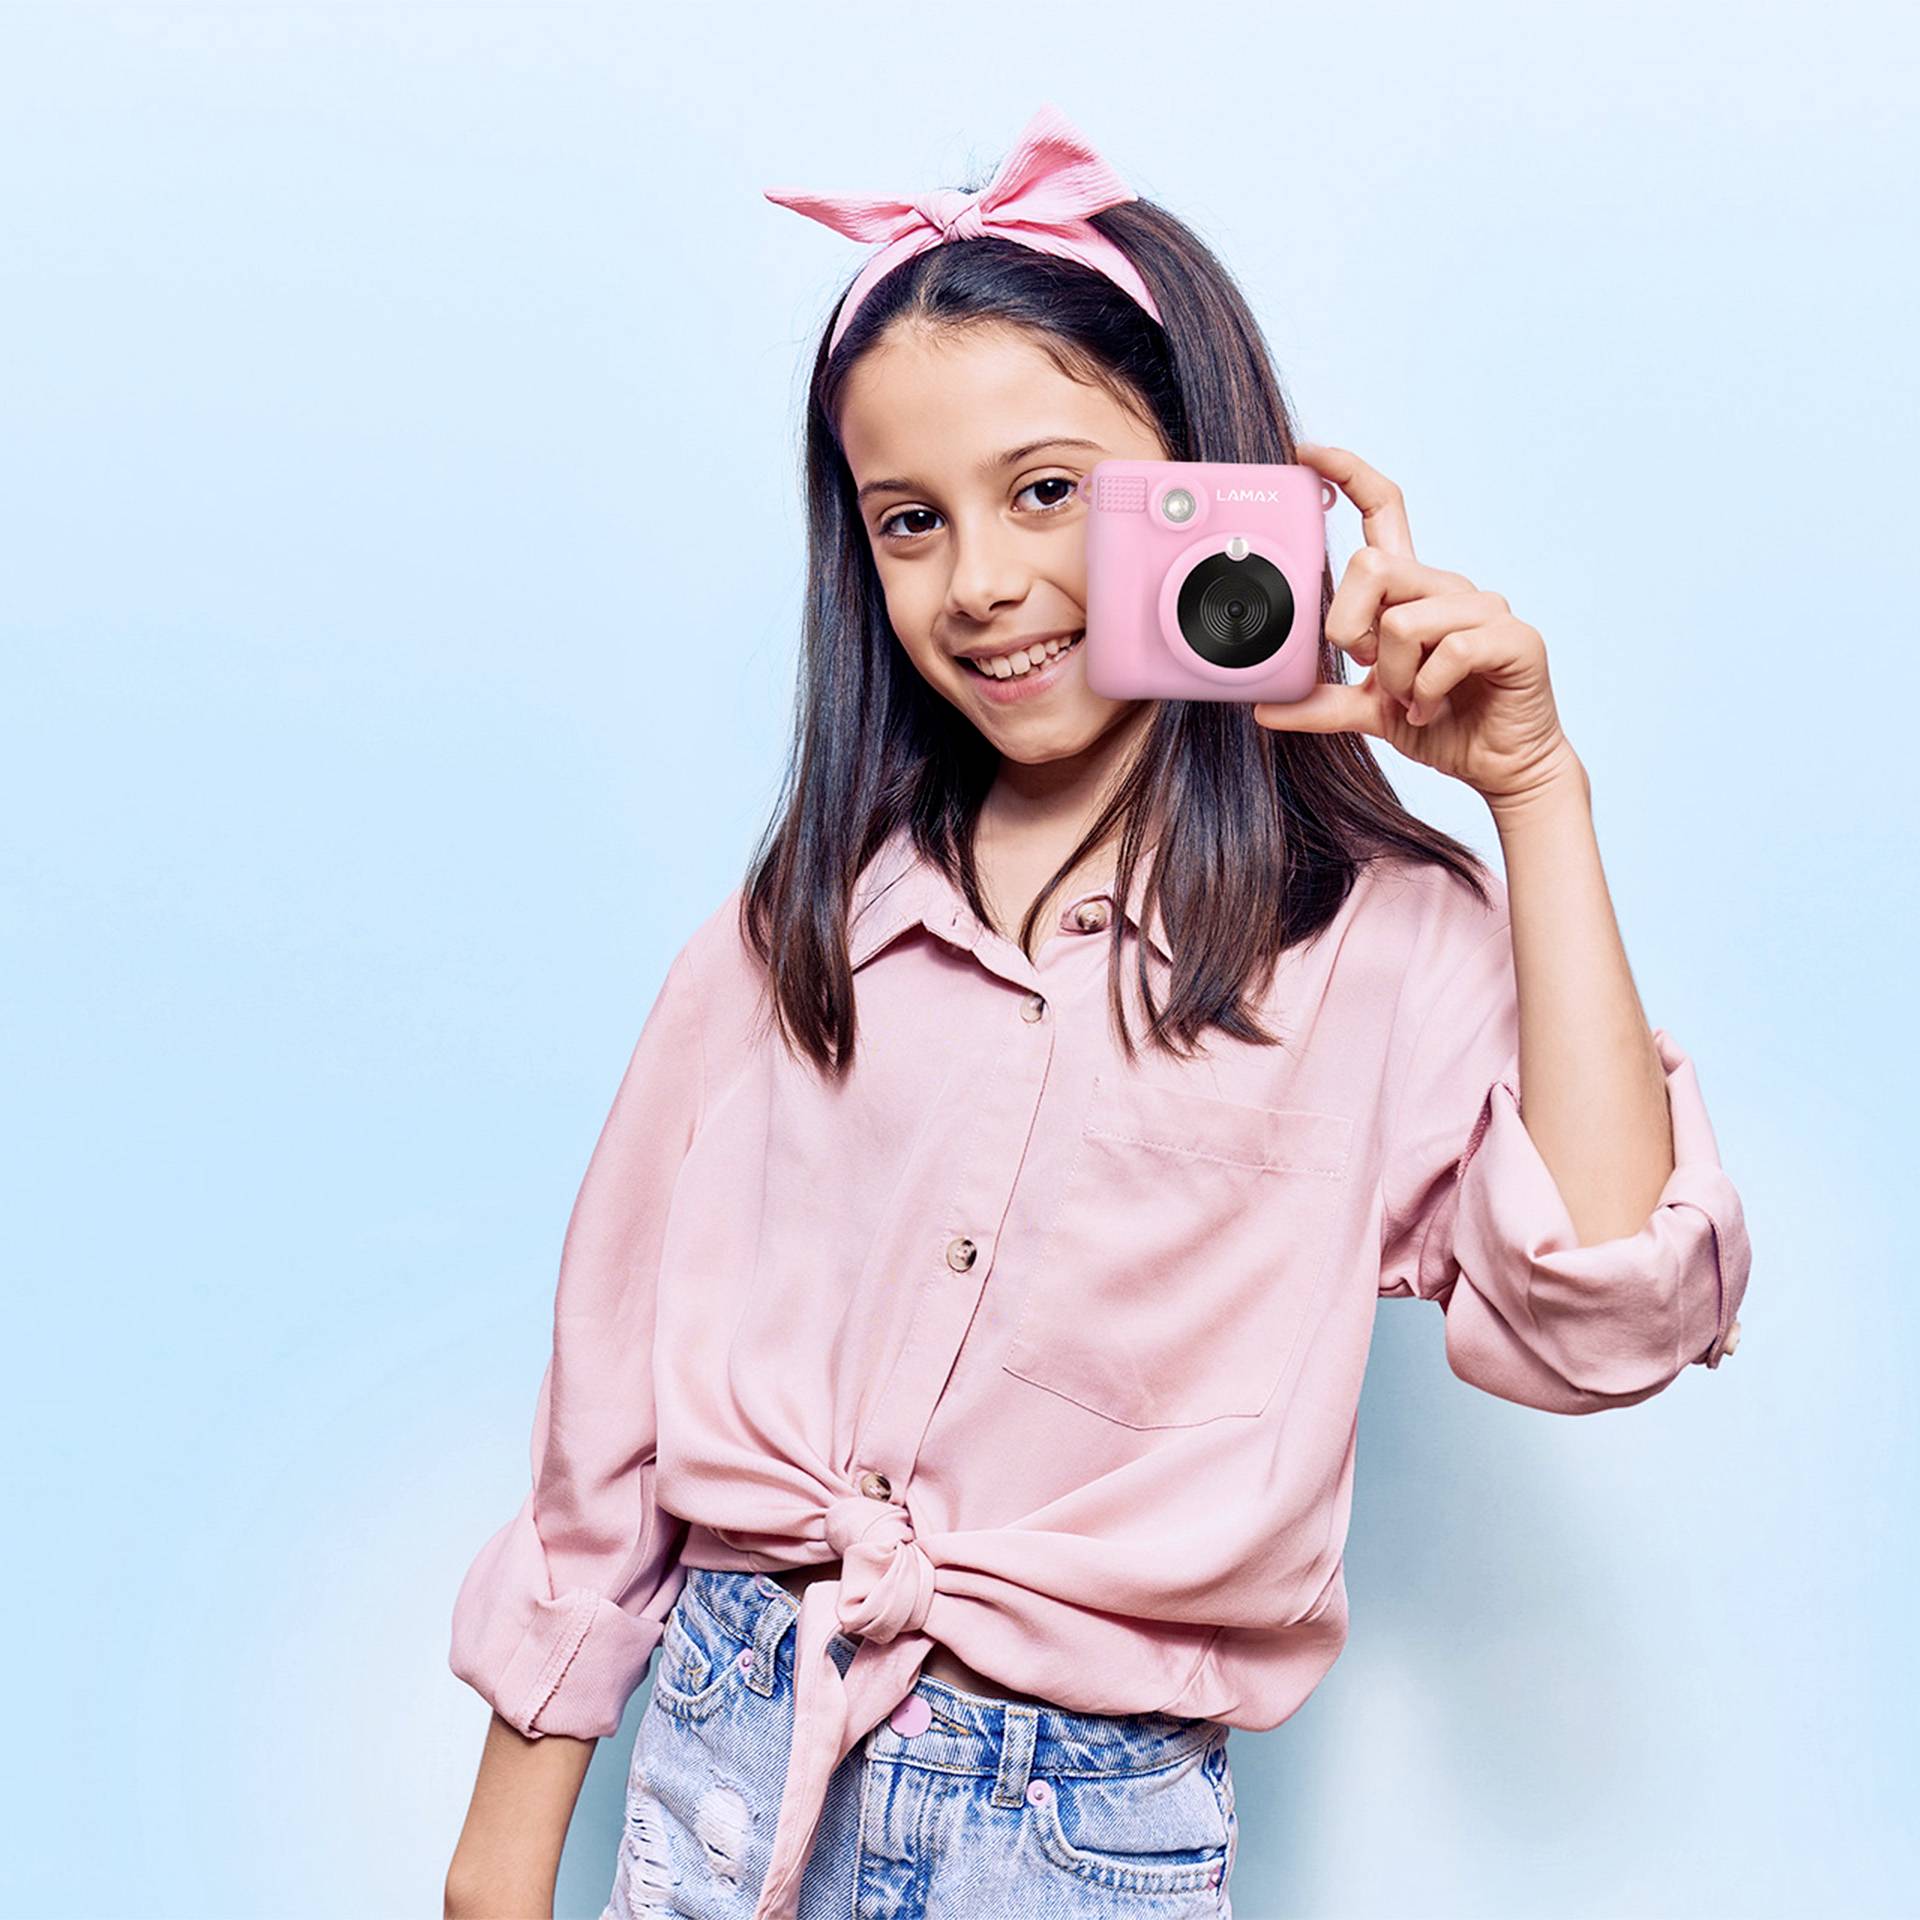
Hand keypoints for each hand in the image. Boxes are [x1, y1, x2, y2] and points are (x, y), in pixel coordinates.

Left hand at [1253, 443, 1582, 808]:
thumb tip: (1265, 706)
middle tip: (1371, 669)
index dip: (1347, 474)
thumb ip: (1321, 702)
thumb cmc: (1444, 724)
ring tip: (1415, 700)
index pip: (1383, 510)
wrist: (1500, 766)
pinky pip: (1448, 650)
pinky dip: (1428, 691)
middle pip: (1371, 564)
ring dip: (1394, 677)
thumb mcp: (1369, 712)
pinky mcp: (1514, 637)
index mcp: (1412, 591)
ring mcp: (1484, 608)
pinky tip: (1434, 708)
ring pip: (1403, 620)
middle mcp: (1447, 586)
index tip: (1307, 452)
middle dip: (1350, 629)